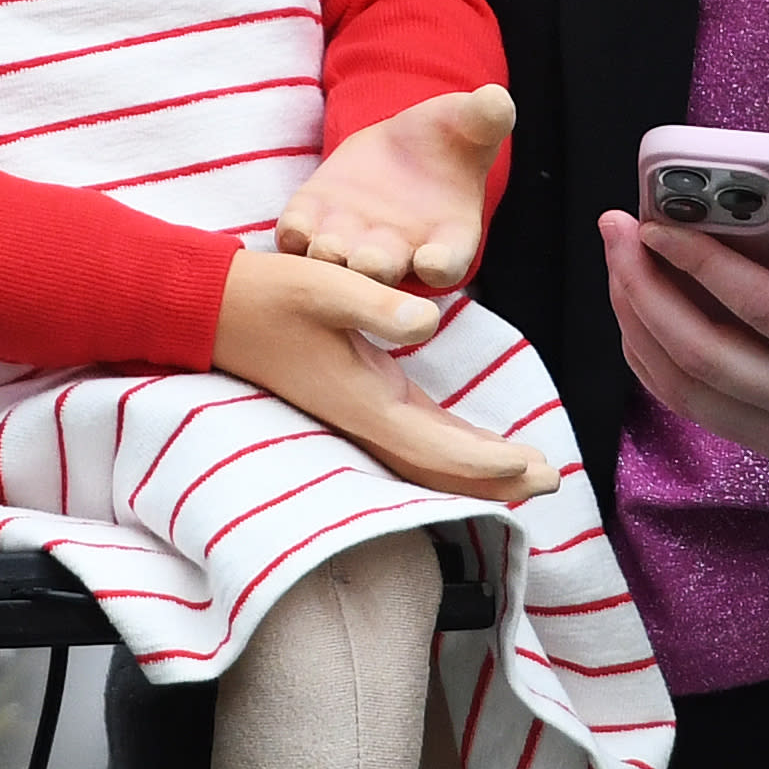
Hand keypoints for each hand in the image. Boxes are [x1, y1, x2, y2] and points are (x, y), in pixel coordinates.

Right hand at [219, 249, 556, 505]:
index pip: (439, 449)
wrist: (216, 309)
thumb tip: (428, 321)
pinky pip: (416, 438)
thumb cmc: (269, 295)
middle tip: (552, 482)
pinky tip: (476, 447)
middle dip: (496, 479)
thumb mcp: (322, 285)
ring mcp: (361, 412)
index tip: (536, 469)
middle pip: (441, 468)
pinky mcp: (358, 398)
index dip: (489, 465)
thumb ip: (375, 305)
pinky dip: (452, 450)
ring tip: (528, 474)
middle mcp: (366, 418)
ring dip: (478, 470)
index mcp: (364, 402)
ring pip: (430, 458)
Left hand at [276, 85, 514, 289]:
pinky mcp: (316, 221)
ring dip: (331, 255)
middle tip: (368, 260)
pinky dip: (295, 235)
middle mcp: (399, 252)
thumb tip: (496, 100)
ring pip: (337, 261)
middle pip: (385, 272)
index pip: (447, 263)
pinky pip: (299, 238)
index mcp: (447, 238)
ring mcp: (352, 241)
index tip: (432, 260)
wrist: (401, 146)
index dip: (440, 265)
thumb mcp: (469, 123)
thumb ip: (485, 118)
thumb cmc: (447, 140)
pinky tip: (297, 224)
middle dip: (375, 266)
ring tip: (328, 244)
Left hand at [601, 193, 768, 517]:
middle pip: (703, 353)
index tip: (657, 221)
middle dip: (645, 288)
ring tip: (617, 263)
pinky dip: (654, 361)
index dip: (702, 263)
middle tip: (615, 228)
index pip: (762, 308)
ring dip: (638, 324)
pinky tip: (640, 312)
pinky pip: (697, 406)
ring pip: (686, 388)